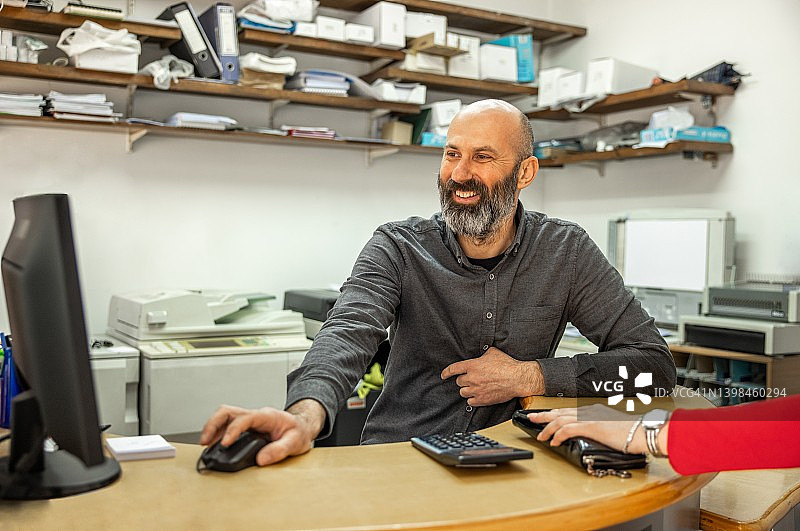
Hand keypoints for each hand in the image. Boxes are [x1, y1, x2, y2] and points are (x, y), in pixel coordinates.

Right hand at [200, 399, 324, 465]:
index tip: (224, 443)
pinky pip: (226, 425)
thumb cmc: (298, 432)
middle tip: (205, 441)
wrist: (302, 427)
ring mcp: (249, 420)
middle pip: (227, 411)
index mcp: (266, 416)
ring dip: (212, 427)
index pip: (244, 418)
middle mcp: (255, 415)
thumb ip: (280, 450)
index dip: (232, 430)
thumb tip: (261, 459)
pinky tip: (212, 444)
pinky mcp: (245, 427)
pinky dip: (216, 432)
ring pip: (224, 416)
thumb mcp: (295, 442)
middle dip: (213, 424)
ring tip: (204, 444)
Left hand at [440, 347, 543, 405]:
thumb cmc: (507, 365)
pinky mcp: (482, 400)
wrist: (517, 378)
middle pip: (459, 381)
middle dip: (464, 380)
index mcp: (472, 365)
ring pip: (463, 392)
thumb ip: (483, 354)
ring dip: (467, 390)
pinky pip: (470, 401)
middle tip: (472, 379)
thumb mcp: (493, 352)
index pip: (453, 369)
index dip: (446, 372)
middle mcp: (472, 378)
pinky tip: (478, 395)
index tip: (443, 375)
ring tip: (475, 387)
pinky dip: (472, 399)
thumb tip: (481, 354)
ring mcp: (476, 390)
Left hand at [527, 404, 647, 453]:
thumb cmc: (631, 433)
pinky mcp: (591, 426)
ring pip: (560, 420)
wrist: (642, 433)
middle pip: (560, 412)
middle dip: (544, 415)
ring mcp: (589, 418)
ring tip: (540, 435)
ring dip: (547, 428)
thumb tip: (590, 437)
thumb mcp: (611, 430)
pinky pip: (568, 429)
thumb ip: (598, 431)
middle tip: (531, 418)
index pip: (568, 411)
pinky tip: (553, 442)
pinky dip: (558, 435)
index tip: (545, 417)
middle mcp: (589, 411)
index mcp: (593, 411)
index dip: (554, 414)